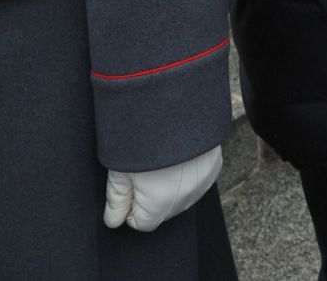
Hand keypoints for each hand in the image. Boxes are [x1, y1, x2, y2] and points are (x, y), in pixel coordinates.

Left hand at [103, 145, 222, 231]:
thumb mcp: (119, 168)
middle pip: (162, 212)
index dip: (131, 205)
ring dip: (170, 187)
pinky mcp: (213, 168)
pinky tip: (178, 156)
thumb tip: (113, 222)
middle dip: (151, 197)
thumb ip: (116, 200)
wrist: (177, 104)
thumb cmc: (143, 137)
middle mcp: (185, 200)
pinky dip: (187, 174)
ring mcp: (202, 184)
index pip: (141, 223)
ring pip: (180, 198)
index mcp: (159, 205)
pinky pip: (197, 182)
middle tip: (144, 167)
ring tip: (162, 160)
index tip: (129, 182)